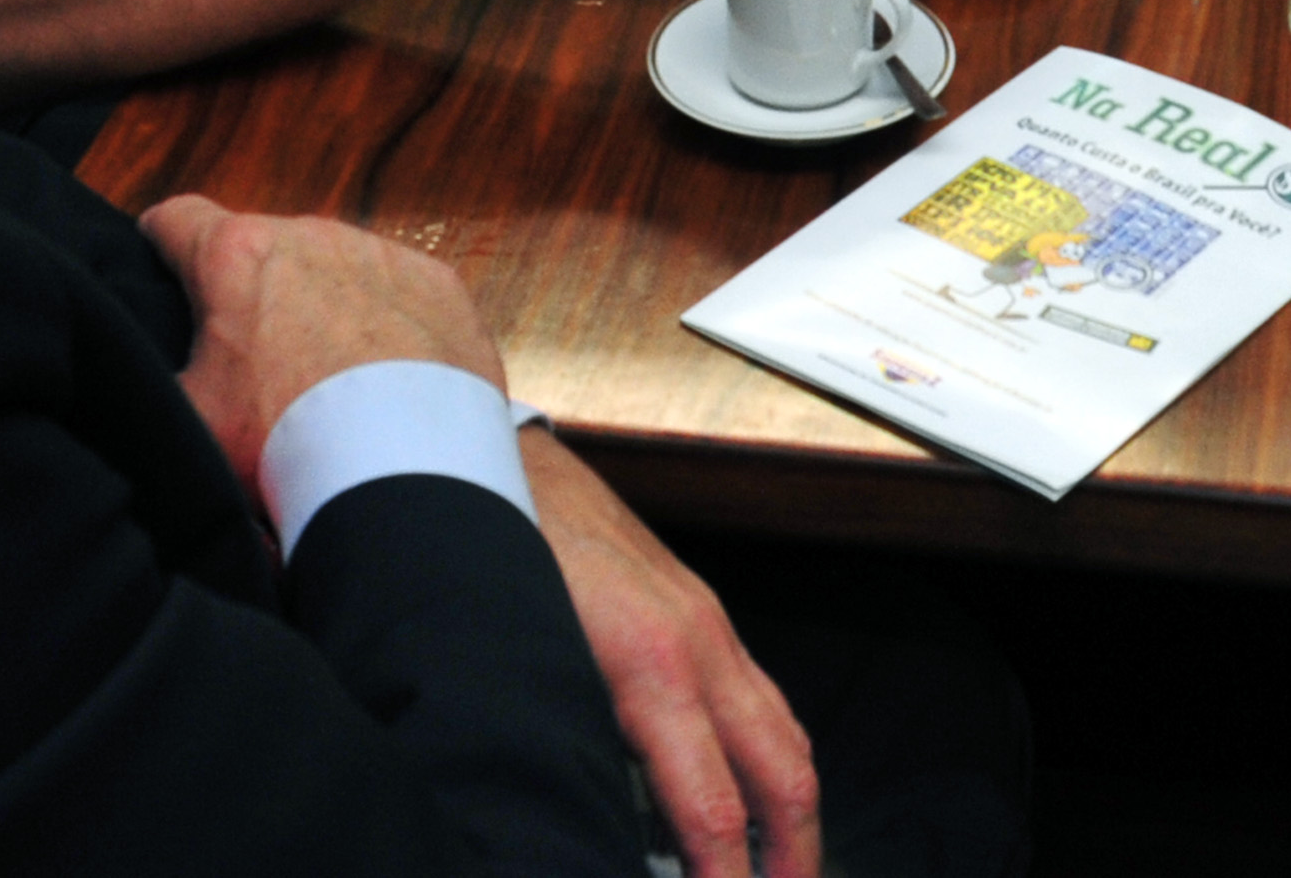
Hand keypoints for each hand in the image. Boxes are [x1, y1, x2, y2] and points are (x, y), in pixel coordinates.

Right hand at [138, 200, 502, 481]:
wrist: (399, 468)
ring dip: (322, 303)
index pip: (176, 219)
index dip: (161, 245)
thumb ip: (156, 381)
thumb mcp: (187, 422)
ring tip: (327, 378)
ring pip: (334, 267)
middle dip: (252, 291)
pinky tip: (386, 377)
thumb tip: (140, 378)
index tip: (162, 275)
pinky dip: (387, 322)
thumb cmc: (280, 441)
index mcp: (237, 255)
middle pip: (262, 248)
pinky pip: (398, 291)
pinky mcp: (439, 283)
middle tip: (254, 360)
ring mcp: (382, 252)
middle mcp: (311, 234)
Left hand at [526, 433, 823, 877]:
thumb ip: (559, 750)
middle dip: (794, 852)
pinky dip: (772, 756)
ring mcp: (705, 622)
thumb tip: (574, 820)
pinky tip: (751, 789)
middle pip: (781, 770)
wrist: (496, 454)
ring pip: (783, 730)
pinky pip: (759, 695)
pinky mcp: (696, 611)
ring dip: (793, 808)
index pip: (712, 806)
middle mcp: (697, 643)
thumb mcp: (518, 667)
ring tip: (780, 867)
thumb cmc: (495, 554)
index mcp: (650, 666)